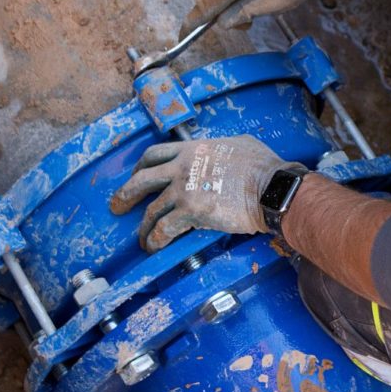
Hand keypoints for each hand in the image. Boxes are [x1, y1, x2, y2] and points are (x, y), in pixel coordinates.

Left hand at [109, 135, 302, 251]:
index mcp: (193, 149)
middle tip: (117, 206)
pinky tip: (154, 247)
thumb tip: (223, 151)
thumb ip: (222, 148)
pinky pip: (164, 229)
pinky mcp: (191, 212)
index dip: (140, 167)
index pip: (155, 154)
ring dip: (143, 227)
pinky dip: (156, 240)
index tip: (136, 176)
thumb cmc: (264, 167)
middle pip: (141, 180)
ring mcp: (184, 189)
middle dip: (125, 194)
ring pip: (151, 210)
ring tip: (142, 239)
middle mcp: (182, 167)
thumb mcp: (241, 144)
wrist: (272, 188)